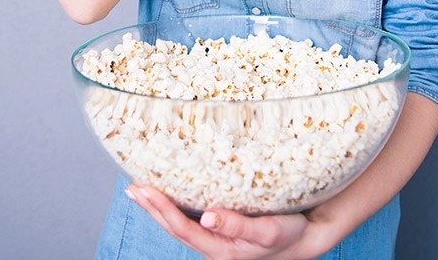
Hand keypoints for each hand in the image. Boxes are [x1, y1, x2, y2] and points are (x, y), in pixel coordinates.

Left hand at [126, 184, 327, 259]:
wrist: (305, 240)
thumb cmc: (288, 235)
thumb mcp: (268, 231)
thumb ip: (238, 225)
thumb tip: (208, 217)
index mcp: (221, 251)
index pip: (183, 228)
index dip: (162, 209)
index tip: (145, 190)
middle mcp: (213, 248)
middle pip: (174, 227)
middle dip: (152, 207)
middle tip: (133, 187)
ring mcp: (215, 241)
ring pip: (179, 224)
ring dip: (158, 207)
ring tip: (140, 190)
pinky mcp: (220, 231)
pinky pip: (189, 219)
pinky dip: (174, 206)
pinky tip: (167, 195)